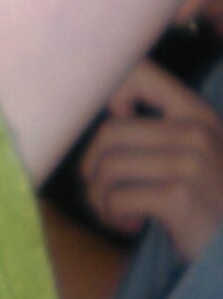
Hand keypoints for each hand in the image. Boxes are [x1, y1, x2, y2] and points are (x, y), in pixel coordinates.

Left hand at [81, 58, 222, 261]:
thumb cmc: (204, 203)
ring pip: (107, 169)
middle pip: (108, 134)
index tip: (108, 133)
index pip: (140, 72)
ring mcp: (191, 162)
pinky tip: (132, 225)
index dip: (106, 92)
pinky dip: (114, 216)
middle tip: (104, 194)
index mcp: (196, 114)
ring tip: (117, 213)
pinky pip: (117, 198)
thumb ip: (155, 131)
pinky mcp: (180, 196)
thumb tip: (112, 106)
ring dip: (100, 200)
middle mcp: (197, 132)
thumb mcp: (189, 156)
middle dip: (94, 170)